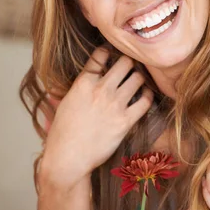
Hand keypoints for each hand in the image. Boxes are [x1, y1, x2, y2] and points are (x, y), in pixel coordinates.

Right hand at [40, 47, 152, 187]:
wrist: (68, 158)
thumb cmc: (62, 133)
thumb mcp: (64, 102)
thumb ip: (78, 87)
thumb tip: (86, 79)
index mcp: (83, 83)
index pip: (100, 55)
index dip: (108, 51)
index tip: (112, 53)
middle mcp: (101, 90)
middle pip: (125, 62)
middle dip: (129, 61)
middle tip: (131, 65)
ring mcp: (115, 105)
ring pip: (138, 78)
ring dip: (139, 77)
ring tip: (138, 80)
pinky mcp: (126, 121)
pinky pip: (145, 101)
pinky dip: (148, 95)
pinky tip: (145, 95)